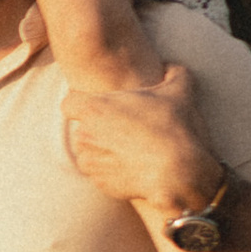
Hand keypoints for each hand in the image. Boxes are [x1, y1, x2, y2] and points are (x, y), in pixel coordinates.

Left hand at [60, 60, 218, 218]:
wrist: (179, 174)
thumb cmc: (174, 129)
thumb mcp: (179, 93)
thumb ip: (174, 73)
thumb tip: (172, 67)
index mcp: (94, 110)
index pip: (70, 102)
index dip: (83, 103)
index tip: (101, 107)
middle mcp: (84, 136)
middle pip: (84, 128)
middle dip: (101, 128)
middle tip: (127, 128)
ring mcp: (90, 162)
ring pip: (89, 152)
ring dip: (104, 150)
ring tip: (132, 149)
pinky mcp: (100, 184)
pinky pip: (101, 174)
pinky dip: (113, 171)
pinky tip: (135, 166)